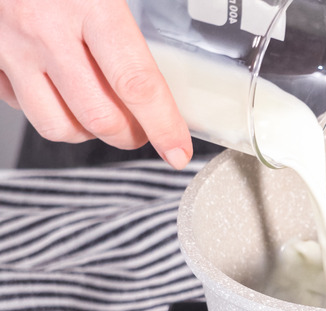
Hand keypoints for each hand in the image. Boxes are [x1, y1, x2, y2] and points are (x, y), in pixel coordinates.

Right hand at [0, 0, 191, 168]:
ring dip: (89, 132)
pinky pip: (21, 105)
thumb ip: (131, 6)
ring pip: (57, 125)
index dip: (163, 124)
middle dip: (131, 134)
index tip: (179, 151)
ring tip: (106, 115)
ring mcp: (9, 46)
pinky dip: (49, 109)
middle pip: (99, 117)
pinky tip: (62, 90)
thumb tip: (178, 36)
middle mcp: (45, 30)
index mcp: (89, 3)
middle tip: (145, 128)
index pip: (136, 82)